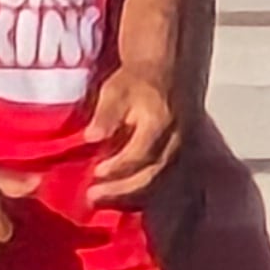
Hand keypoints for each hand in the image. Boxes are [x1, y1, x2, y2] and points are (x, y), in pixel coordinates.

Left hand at [81, 63, 182, 208]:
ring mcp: (177, 148)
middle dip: (121, 189)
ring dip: (128, 192)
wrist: (163, 71)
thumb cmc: (135, 80)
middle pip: (150, 174)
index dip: (117, 167)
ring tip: (102, 198)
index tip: (95, 173)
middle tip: (93, 196)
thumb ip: (106, 115)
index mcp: (159, 123)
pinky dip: (137, 186)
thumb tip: (92, 138)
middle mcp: (173, 140)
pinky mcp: (175, 153)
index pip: (139, 154)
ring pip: (156, 179)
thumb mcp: (115, 90)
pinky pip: (159, 176)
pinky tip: (119, 191)